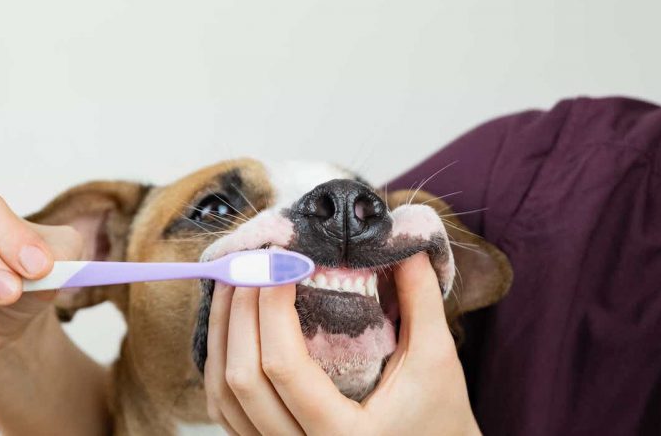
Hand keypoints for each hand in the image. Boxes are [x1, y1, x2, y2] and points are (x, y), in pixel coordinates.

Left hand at [204, 253, 480, 435]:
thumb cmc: (440, 419)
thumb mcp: (437, 359)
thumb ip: (420, 299)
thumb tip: (403, 241)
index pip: (283, 367)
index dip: (271, 307)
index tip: (279, 262)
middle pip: (242, 380)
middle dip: (239, 312)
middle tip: (252, 263)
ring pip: (224, 397)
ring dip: (221, 335)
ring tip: (233, 284)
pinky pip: (225, 409)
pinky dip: (220, 362)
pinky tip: (231, 325)